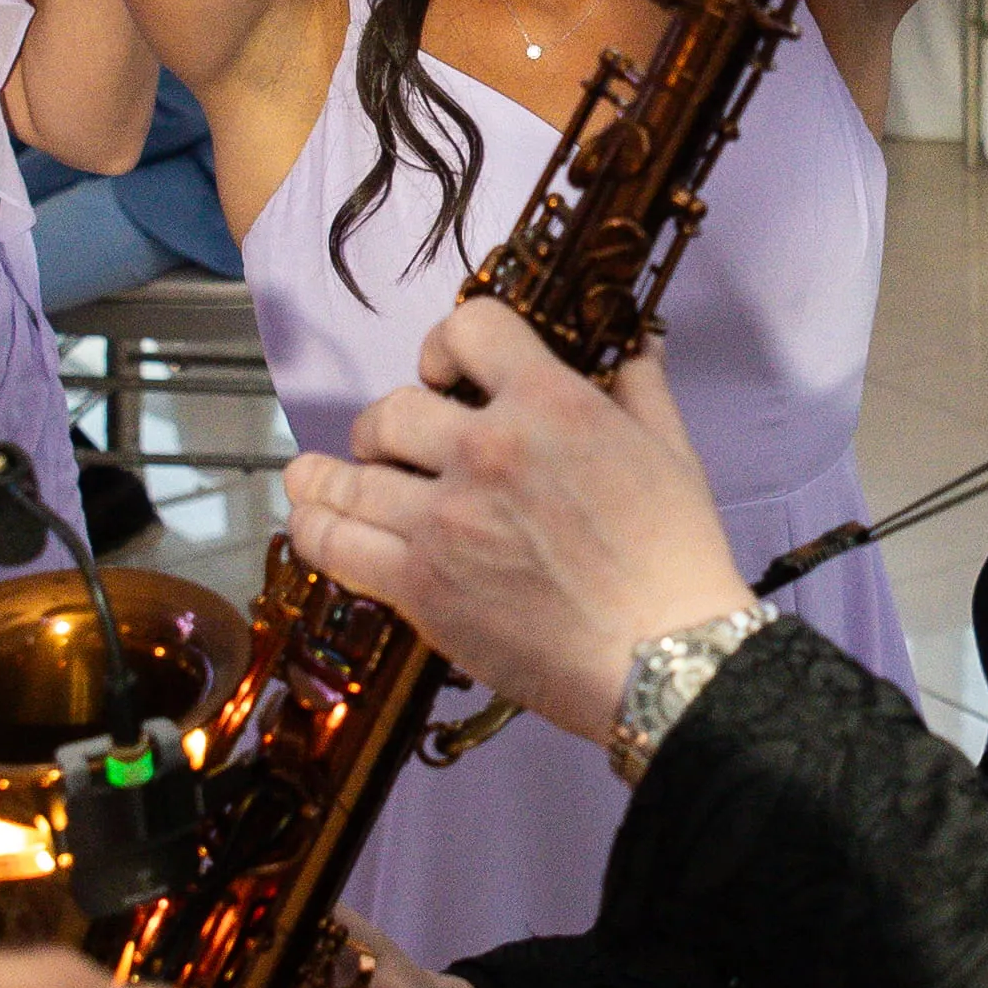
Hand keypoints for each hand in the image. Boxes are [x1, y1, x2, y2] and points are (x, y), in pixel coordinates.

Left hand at [276, 304, 760, 743]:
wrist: (662, 658)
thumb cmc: (677, 558)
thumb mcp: (673, 452)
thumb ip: (640, 388)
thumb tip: (631, 345)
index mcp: (550, 404)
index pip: (468, 329)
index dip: (446, 344)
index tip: (444, 371)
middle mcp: (485, 451)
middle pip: (392, 409)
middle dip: (387, 424)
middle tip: (393, 446)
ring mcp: (444, 520)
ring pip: (350, 477)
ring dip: (333, 475)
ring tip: (320, 478)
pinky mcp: (420, 586)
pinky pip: (337, 546)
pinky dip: (314, 529)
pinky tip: (309, 520)